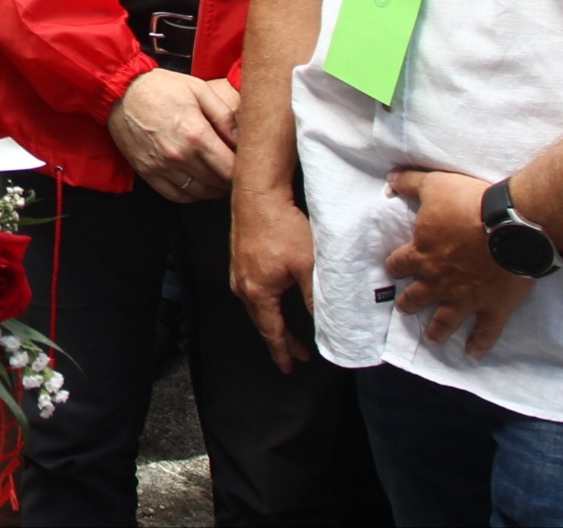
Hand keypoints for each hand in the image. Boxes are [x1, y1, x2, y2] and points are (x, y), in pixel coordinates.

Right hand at [108, 67, 238, 201]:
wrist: (119, 91)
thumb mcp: (199, 90)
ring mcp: (162, 167)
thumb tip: (243, 140)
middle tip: (235, 169)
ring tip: (219, 177)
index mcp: (196, 134)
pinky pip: (176, 196)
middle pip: (217, 183)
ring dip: (213, 189)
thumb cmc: (160, 88)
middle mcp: (179, 155)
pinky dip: (192, 195)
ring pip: (199, 193)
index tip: (247, 163)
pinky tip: (198, 184)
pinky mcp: (148, 173)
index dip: (244, 169)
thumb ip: (225, 116)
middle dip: (231, 179)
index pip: (231, 169)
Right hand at [230, 185, 314, 372]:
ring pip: (255, 306)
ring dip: (271, 320)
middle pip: (261, 321)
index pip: (271, 332)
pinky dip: (264, 302)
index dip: (283, 352)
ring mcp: (237, 270)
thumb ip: (316, 297)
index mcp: (257, 292)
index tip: (291, 367)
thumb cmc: (281, 227)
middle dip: (279, 339)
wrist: (258, 195)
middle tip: (296, 354)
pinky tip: (273, 296)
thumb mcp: (307, 265)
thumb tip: (325, 320)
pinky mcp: (239, 257)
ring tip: (285, 329)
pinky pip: (251, 289)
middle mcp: (242, 285)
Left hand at [386, 168, 532, 356]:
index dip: (395, 267)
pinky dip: (479, 345)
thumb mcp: (434, 185)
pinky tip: (473, 354)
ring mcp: (466, 298)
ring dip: (437, 331)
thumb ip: (409, 183)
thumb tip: (389, 181)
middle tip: (405, 308)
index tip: (393, 271)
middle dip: (409, 303)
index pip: (399, 265)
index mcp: (423, 254)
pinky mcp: (493, 308)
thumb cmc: (470, 204)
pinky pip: (485, 333)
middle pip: (417, 297)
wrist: (511, 226)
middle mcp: (439, 281)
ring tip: (432, 339)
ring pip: (445, 320)